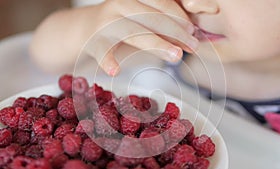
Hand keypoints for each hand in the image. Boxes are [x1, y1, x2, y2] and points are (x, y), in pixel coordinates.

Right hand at [30, 0, 197, 74]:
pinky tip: (115, 70)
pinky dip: (107, 61)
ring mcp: (105, 22)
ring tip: (176, 56)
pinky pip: (102, 50)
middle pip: (151, 17)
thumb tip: (191, 33)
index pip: (161, 2)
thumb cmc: (120, 23)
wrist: (85, 28)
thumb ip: (161, 20)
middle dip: (175, 32)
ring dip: (157, 44)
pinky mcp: (94, 40)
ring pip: (134, 32)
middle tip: (193, 47)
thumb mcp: (140, 16)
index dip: (180, 17)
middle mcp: (119, 5)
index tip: (194, 31)